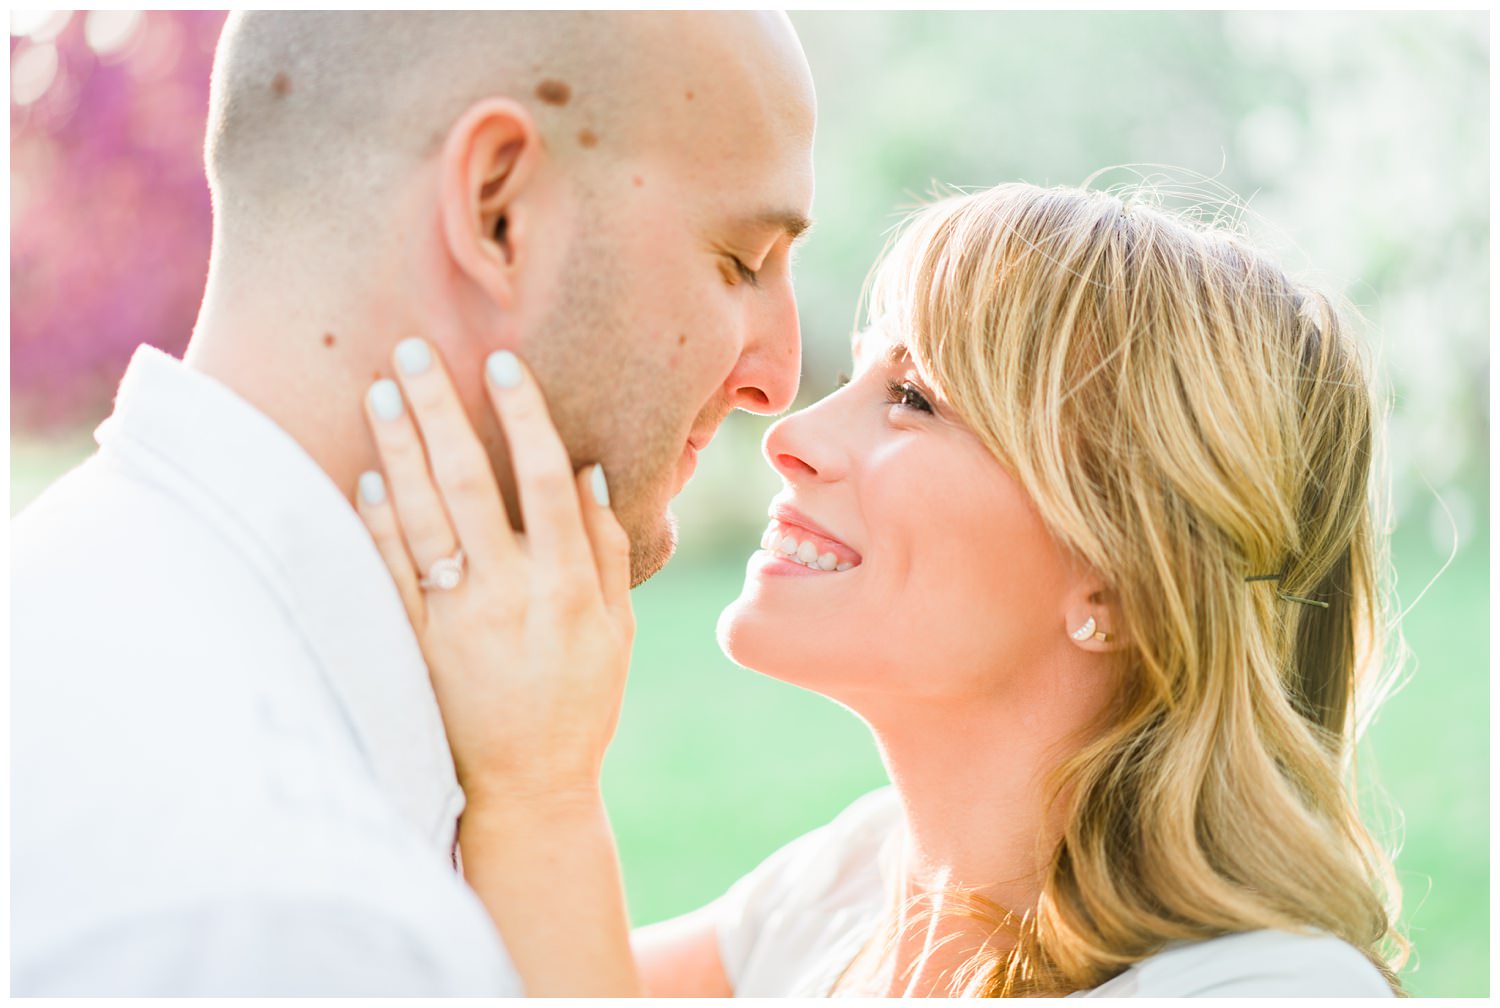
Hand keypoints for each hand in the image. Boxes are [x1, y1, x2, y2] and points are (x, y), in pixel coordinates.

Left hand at [354, 338, 634, 804]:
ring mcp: (455, 621)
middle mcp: (508, 595)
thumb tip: (587, 471)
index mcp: (566, 587)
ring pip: (421, 519)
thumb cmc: (581, 703)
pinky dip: (374, 525)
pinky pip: (390, 575)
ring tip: (380, 393)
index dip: (523, 418)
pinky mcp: (415, 647)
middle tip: (412, 350)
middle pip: (470, 485)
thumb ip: (604, 551)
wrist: (527, 787)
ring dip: (398, 451)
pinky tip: (364, 479)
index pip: (544, 482)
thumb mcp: (616, 630)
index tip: (500, 364)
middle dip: (440, 411)